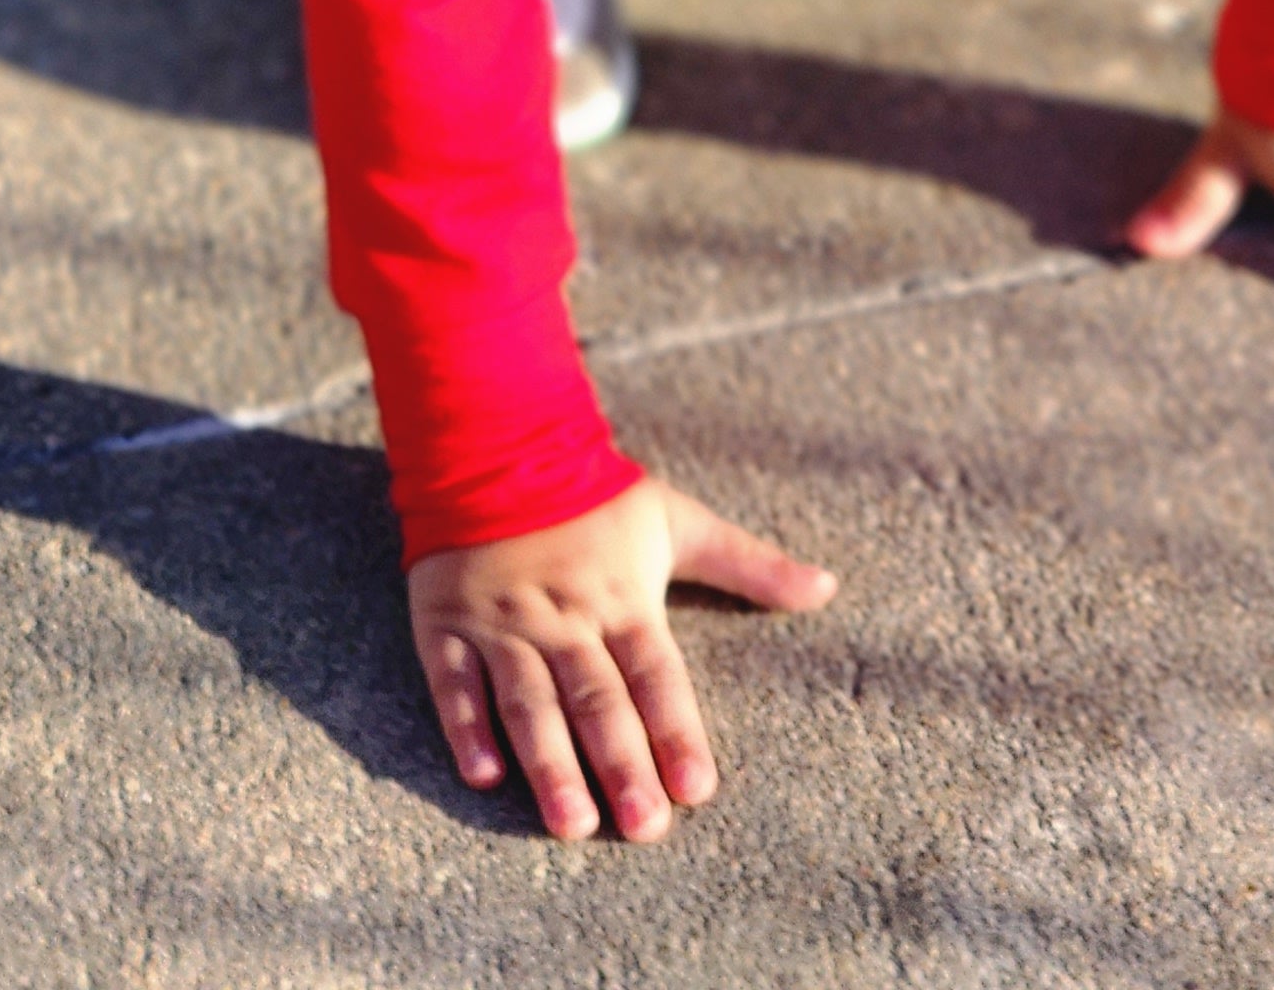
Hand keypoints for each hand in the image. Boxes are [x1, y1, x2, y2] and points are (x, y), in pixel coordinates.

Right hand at [408, 475, 836, 841]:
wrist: (496, 443)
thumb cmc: (596, 496)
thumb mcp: (677, 520)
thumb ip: (750, 564)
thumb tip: (826, 588)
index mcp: (622, 596)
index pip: (656, 675)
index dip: (677, 731)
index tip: (698, 790)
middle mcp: (565, 615)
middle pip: (597, 698)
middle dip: (621, 764)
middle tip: (643, 829)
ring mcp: (504, 623)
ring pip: (529, 701)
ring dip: (549, 763)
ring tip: (572, 824)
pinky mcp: (446, 625)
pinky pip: (456, 682)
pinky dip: (468, 727)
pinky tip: (483, 775)